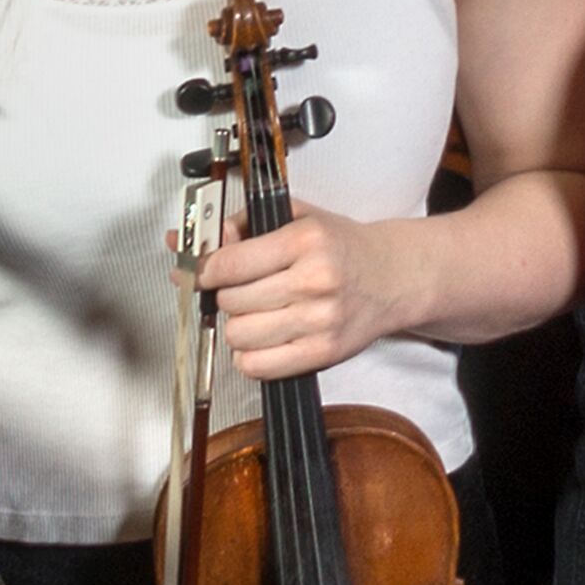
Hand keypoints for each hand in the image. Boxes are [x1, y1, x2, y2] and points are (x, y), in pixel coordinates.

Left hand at [197, 205, 426, 377]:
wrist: (396, 277)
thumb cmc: (343, 247)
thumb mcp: (298, 218)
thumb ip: (244, 225)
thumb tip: (188, 242)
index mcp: (306, 241)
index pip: (228, 264)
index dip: (205, 270)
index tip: (203, 271)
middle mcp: (314, 280)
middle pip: (230, 301)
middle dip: (227, 295)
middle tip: (243, 288)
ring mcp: (320, 320)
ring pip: (239, 335)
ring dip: (239, 326)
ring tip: (257, 313)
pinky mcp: (323, 353)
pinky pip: (257, 366)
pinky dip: (250, 355)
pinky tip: (264, 338)